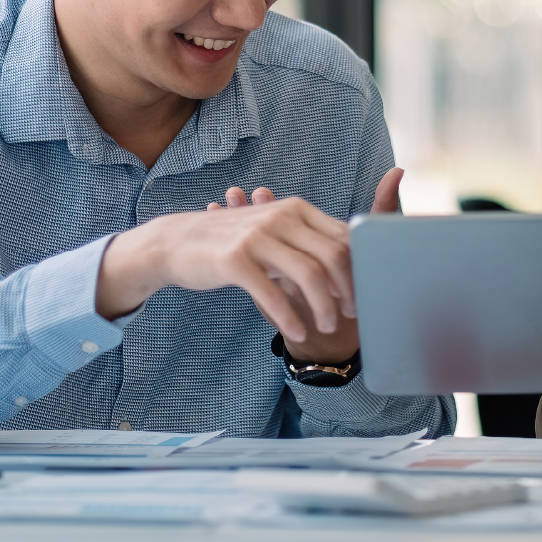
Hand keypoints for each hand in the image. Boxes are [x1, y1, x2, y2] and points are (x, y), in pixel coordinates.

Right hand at [192, 169, 405, 363]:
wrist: (174, 242)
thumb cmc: (232, 242)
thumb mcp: (272, 232)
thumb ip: (305, 244)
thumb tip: (345, 270)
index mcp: (296, 208)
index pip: (344, 235)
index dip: (360, 265)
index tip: (366, 290)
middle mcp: (281, 217)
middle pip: (333, 255)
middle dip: (349, 288)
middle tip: (353, 313)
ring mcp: (257, 237)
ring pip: (309, 274)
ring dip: (324, 306)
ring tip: (327, 327)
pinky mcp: (235, 260)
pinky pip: (273, 294)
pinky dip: (289, 318)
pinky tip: (297, 332)